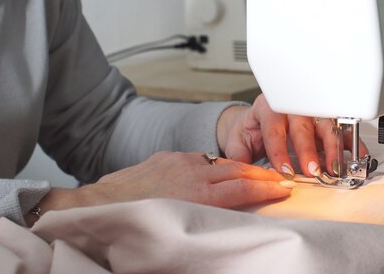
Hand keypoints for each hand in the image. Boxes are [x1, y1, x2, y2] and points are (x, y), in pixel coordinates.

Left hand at [27, 151, 292, 226]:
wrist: (100, 205)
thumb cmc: (134, 223)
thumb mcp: (176, 228)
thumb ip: (205, 220)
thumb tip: (223, 225)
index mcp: (198, 194)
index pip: (242, 188)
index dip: (266, 188)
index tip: (283, 188)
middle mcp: (192, 173)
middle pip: (236, 169)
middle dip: (260, 172)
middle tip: (277, 177)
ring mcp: (179, 161)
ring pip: (218, 161)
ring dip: (238, 167)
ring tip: (252, 173)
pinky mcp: (166, 157)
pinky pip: (197, 158)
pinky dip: (211, 164)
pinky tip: (212, 171)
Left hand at [217, 94, 368, 177]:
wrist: (257, 121)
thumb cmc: (250, 130)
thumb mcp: (237, 141)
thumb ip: (239, 157)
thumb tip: (243, 173)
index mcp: (267, 108)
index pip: (274, 129)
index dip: (279, 150)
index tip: (284, 170)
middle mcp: (291, 107)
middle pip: (302, 125)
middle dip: (308, 150)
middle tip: (312, 171)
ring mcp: (310, 113)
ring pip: (324, 125)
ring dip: (332, 148)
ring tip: (334, 168)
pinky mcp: (324, 121)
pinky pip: (340, 129)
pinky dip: (348, 143)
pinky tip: (354, 156)